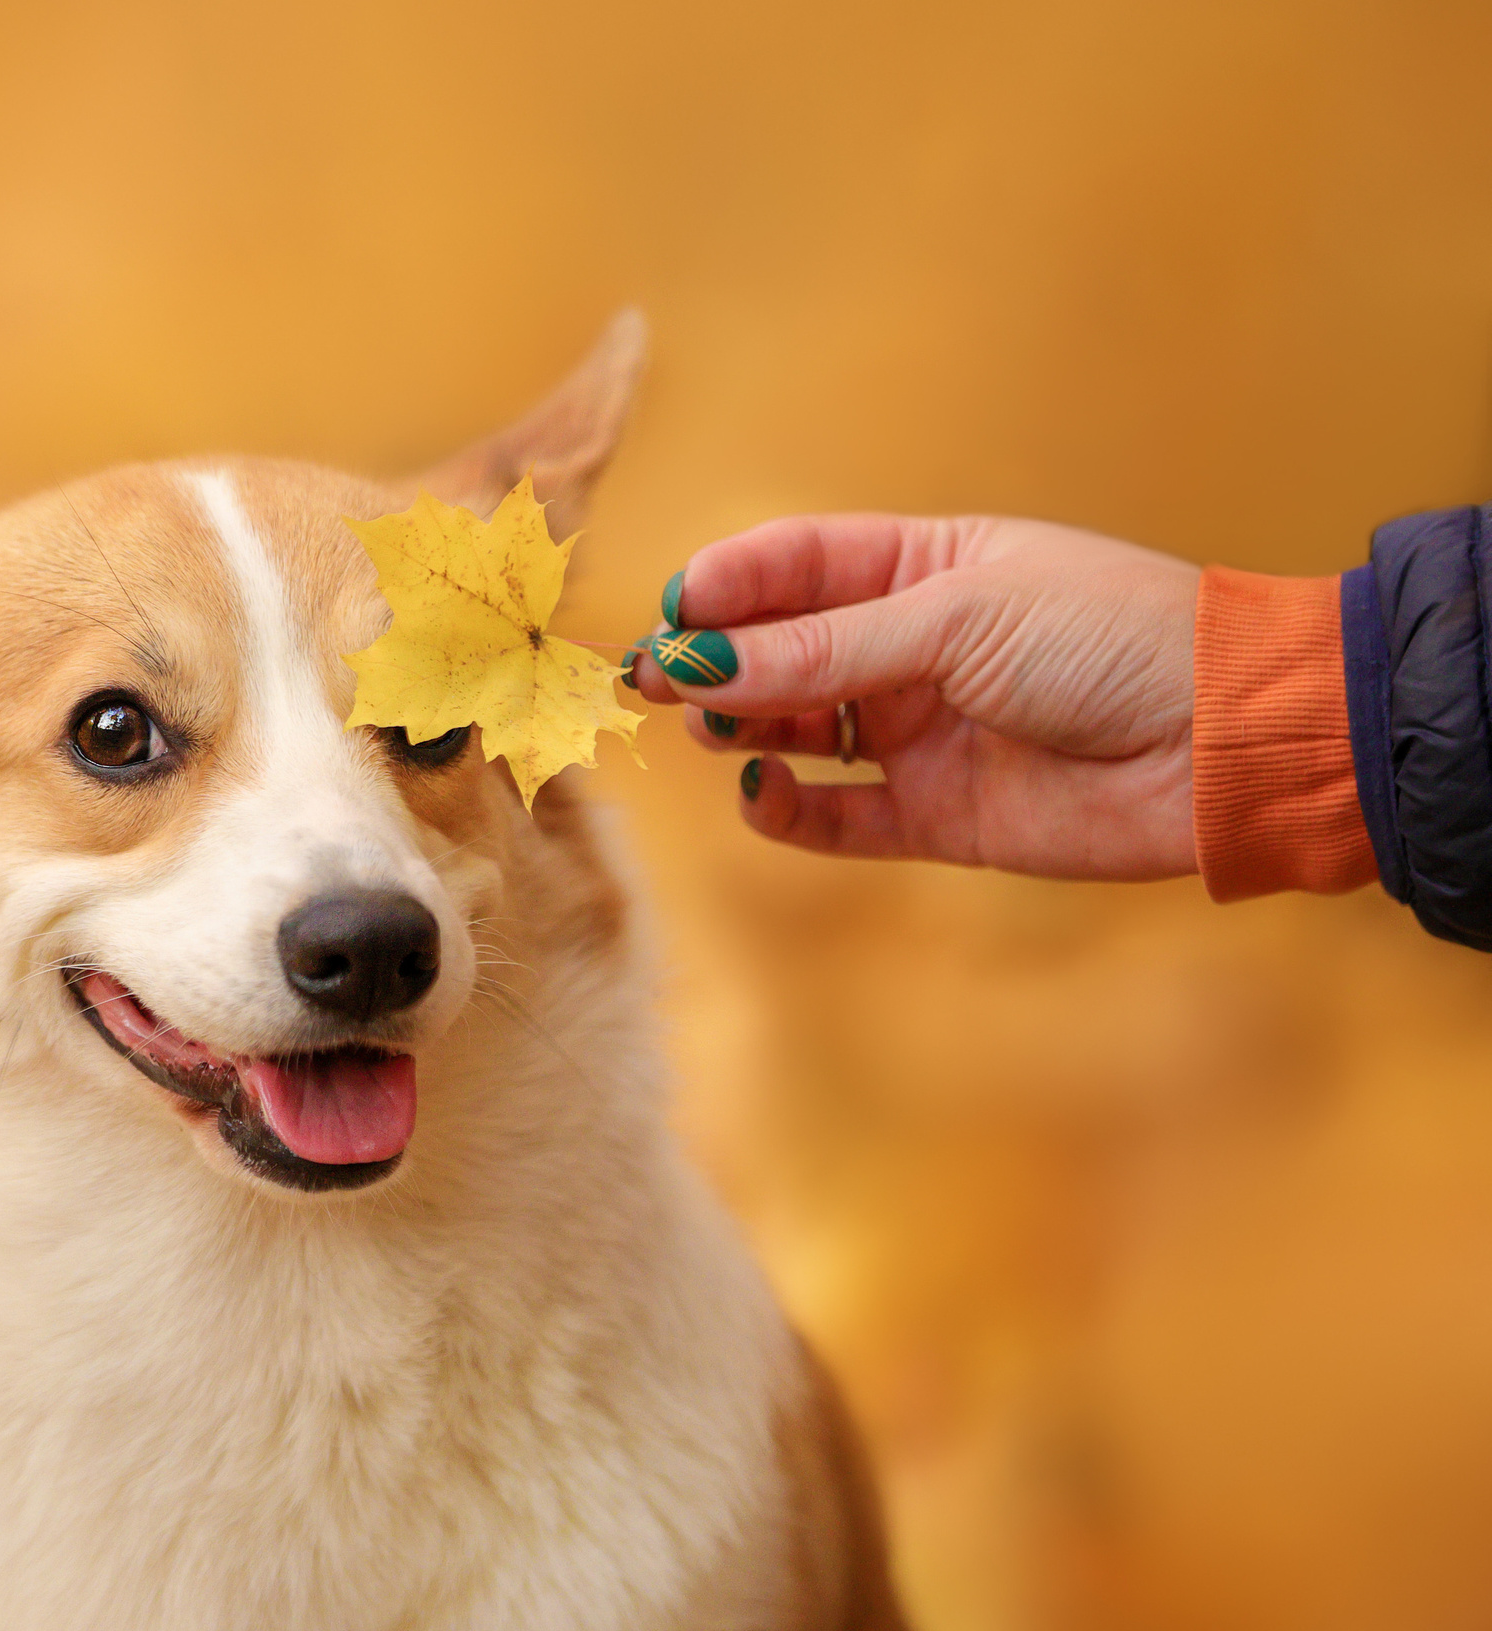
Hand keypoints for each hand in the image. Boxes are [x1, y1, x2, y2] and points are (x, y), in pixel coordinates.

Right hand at [628, 514, 1200, 880]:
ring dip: (741, 725)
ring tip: (709, 724)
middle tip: (653, 679)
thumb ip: (824, 649)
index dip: (725, 585)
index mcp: (924, 565)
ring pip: (796, 729)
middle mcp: (912, 646)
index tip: (668, 613)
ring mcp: (920, 733)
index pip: (794, 564)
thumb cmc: (1114, 640)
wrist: (1227, 744)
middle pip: (780, 650)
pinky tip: (763, 789)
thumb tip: (697, 657)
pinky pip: (834, 816)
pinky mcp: (935, 816)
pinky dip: (787, 808)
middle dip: (712, 660)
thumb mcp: (957, 618)